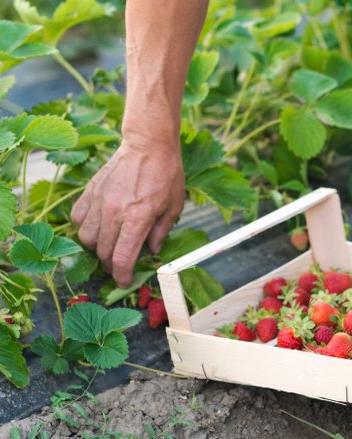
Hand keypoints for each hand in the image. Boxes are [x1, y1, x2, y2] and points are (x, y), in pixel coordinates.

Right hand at [72, 140, 184, 286]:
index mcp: (138, 219)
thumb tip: (151, 252)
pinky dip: (84, 229)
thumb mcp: (173, 208)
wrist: (148, 145)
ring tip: (109, 247)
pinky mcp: (90, 192)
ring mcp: (99, 201)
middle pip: (103, 252)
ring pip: (87, 238)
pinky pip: (78, 219)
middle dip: (111, 266)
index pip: (121, 258)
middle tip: (120, 266)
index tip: (125, 281)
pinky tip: (98, 228)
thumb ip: (160, 233)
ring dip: (97, 249)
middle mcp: (114, 212)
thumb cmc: (166, 176)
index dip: (122, 276)